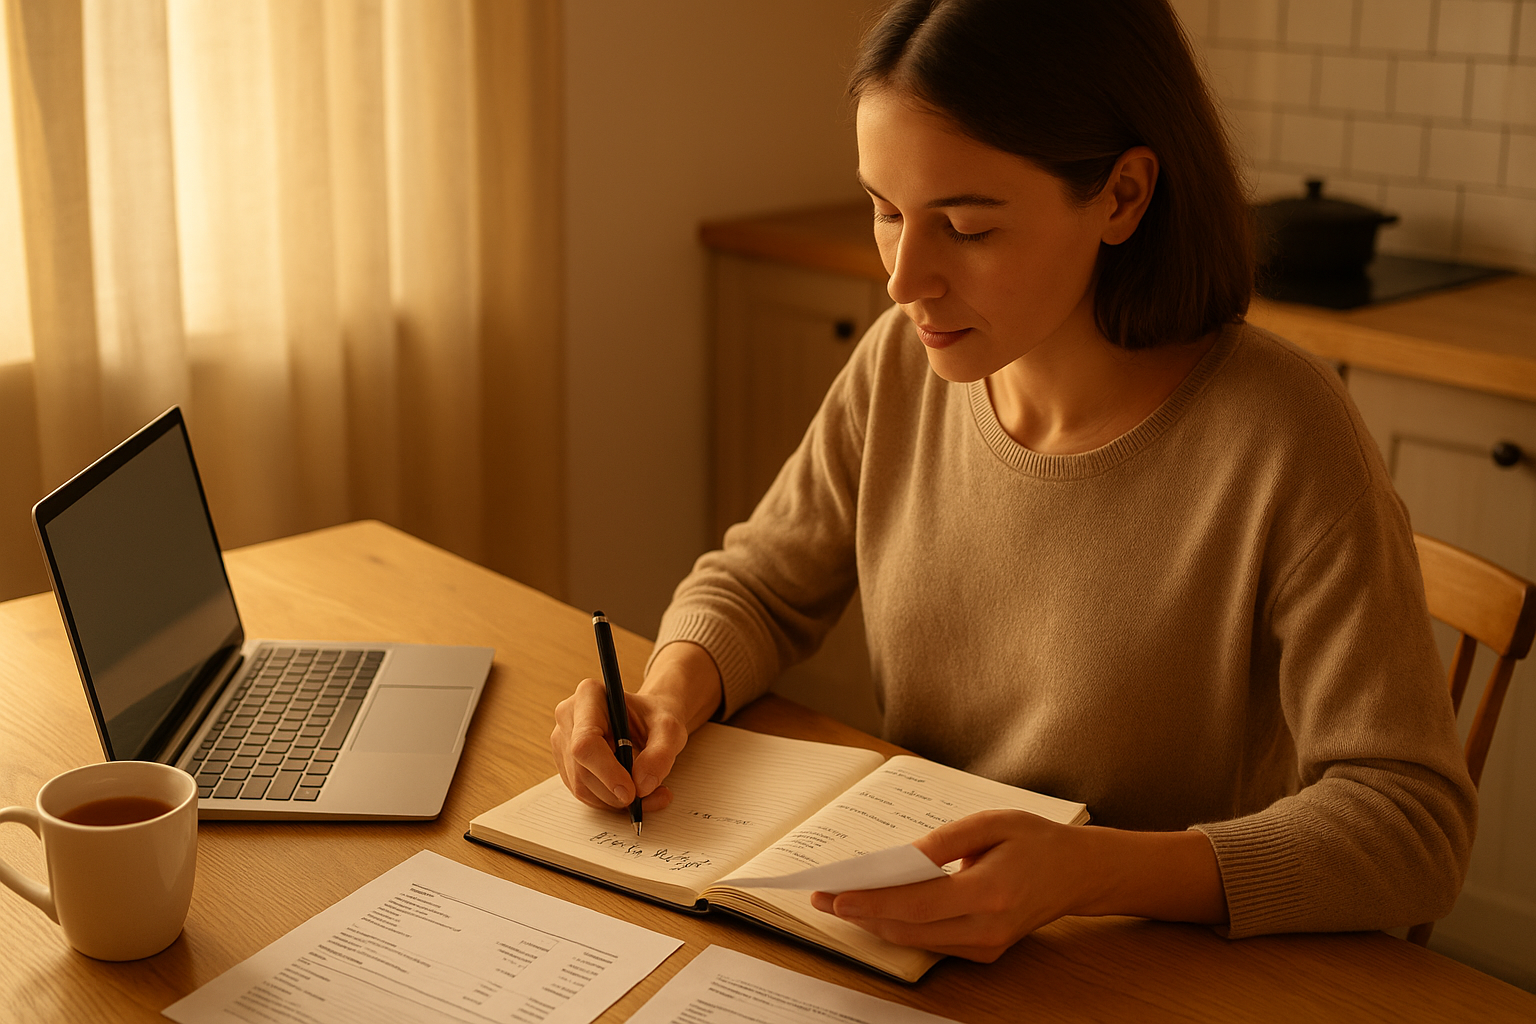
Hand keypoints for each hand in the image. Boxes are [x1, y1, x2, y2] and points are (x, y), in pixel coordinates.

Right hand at [550, 640, 721, 813]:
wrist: (649, 721)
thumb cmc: (656, 718)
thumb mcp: (670, 730)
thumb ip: (661, 754)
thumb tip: (642, 785)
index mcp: (590, 696)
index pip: (586, 742)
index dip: (607, 772)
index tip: (631, 792)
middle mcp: (569, 716)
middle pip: (582, 769)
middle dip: (615, 791)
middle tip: (648, 795)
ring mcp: (563, 741)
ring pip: (581, 786)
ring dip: (614, 800)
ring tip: (647, 793)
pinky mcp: (566, 763)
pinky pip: (583, 792)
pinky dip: (609, 801)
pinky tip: (630, 792)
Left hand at [809, 810, 1226, 961]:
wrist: (1080, 873)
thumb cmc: (1037, 840)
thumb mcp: (991, 823)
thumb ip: (944, 842)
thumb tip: (901, 858)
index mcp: (989, 893)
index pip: (915, 905)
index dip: (869, 902)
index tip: (834, 894)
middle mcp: (987, 929)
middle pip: (908, 929)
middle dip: (861, 914)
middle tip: (822, 898)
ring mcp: (987, 946)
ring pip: (916, 941)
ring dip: (875, 922)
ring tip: (840, 902)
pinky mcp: (986, 951)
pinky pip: (932, 943)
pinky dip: (901, 927)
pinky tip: (876, 909)